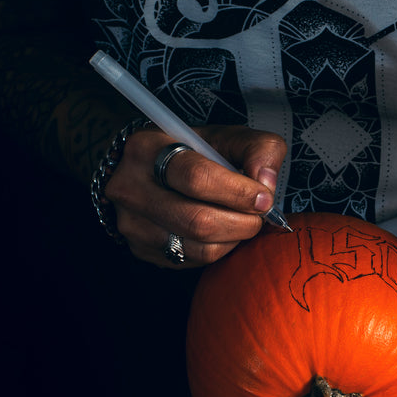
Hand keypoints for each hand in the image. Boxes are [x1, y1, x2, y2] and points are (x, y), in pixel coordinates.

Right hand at [104, 125, 285, 267]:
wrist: (150, 168)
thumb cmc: (193, 152)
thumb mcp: (226, 137)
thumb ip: (257, 148)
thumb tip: (265, 183)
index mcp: (148, 148)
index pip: (197, 178)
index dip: (239, 193)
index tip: (263, 198)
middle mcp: (131, 187)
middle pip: (198, 221)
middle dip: (242, 222)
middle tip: (259, 214)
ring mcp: (132, 222)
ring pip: (198, 247)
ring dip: (233, 238)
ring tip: (242, 221)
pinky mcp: (141, 249)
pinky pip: (192, 260)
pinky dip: (218, 249)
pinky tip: (222, 231)